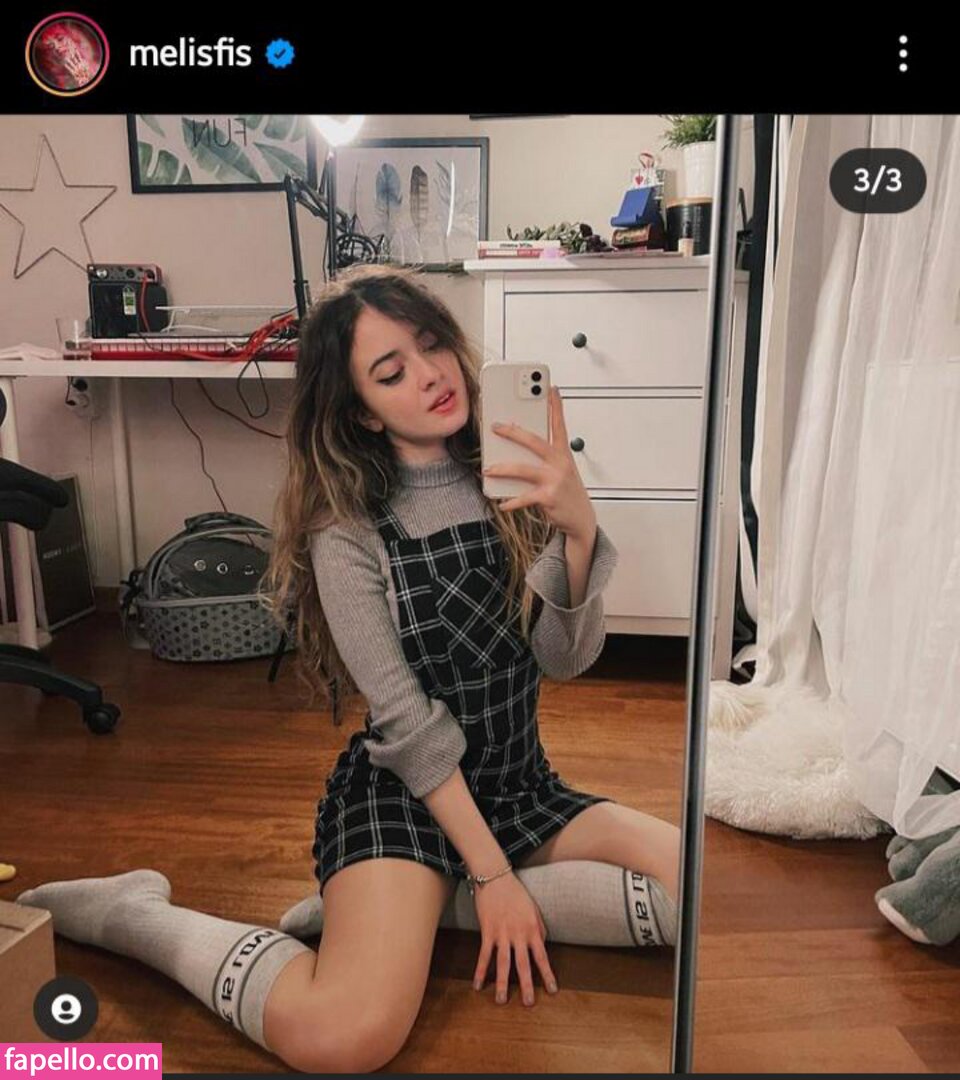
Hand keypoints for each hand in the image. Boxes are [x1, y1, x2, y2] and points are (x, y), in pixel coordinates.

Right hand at [471, 872, 558, 1005]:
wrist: (496, 877)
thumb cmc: (516, 892)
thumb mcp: (534, 909)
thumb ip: (539, 929)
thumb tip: (542, 945)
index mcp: (533, 929)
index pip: (542, 957)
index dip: (547, 975)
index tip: (552, 990)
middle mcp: (518, 934)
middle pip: (523, 965)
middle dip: (526, 986)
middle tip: (529, 1004)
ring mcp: (502, 934)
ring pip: (502, 964)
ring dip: (501, 984)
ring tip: (501, 1001)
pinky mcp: (487, 931)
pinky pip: (484, 955)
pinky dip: (480, 971)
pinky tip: (478, 985)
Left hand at [483, 386, 596, 544]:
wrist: (581, 518)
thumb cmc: (567, 492)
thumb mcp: (560, 471)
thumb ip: (543, 459)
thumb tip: (514, 453)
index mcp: (563, 453)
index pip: (559, 424)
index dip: (555, 406)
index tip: (551, 389)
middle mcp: (560, 463)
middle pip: (534, 442)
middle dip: (513, 432)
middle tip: (497, 426)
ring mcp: (555, 479)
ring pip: (523, 469)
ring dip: (503, 469)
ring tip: (488, 469)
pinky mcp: (549, 497)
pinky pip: (524, 497)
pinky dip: (511, 501)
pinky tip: (502, 503)